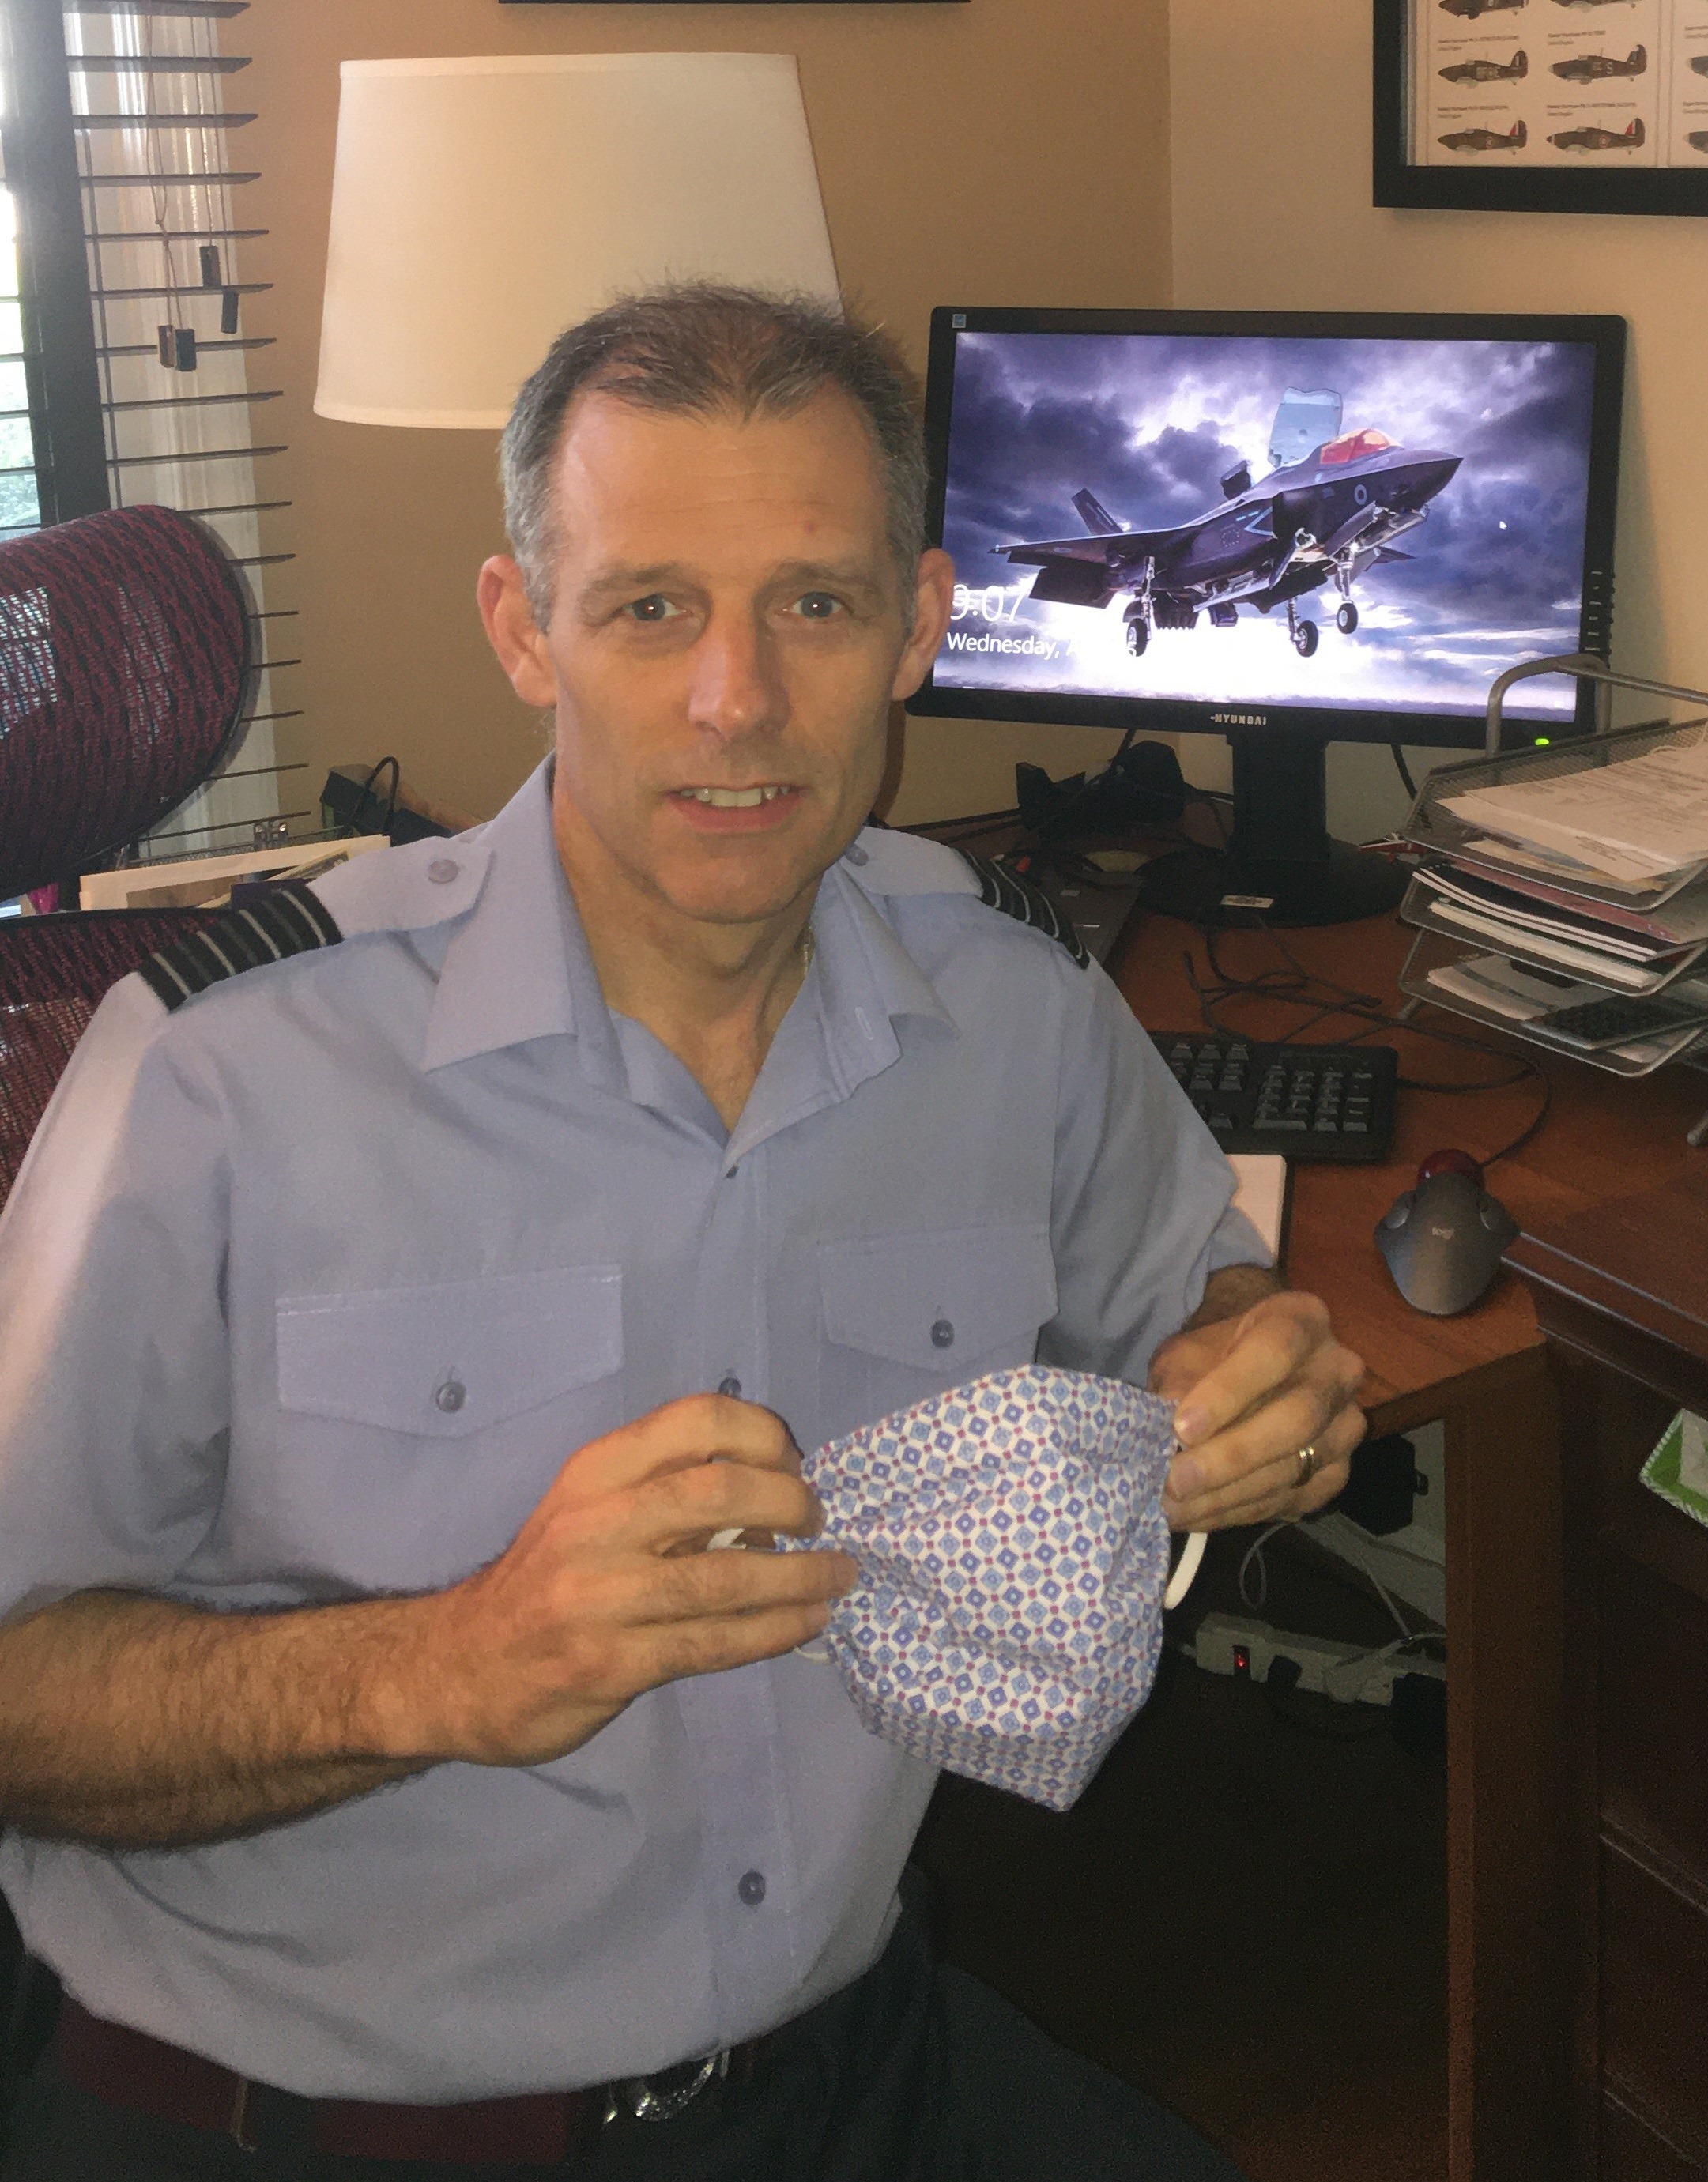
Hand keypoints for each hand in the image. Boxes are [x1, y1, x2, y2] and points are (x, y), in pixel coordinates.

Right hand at [411, 1396, 856, 1767]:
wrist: (457, 1667)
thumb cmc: (545, 1580)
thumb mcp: (588, 1510)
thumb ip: (664, 1491)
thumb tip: (775, 1484)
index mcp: (595, 1472)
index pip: (694, 1420)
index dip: (763, 1433)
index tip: (794, 1460)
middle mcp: (596, 1525)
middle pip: (719, 1490)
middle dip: (791, 1500)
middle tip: (820, 1520)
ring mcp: (601, 1597)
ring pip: (725, 1577)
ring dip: (799, 1576)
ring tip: (838, 1576)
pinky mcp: (612, 1663)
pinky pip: (713, 1643)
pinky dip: (774, 1630)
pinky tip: (806, 1623)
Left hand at [1148, 1289, 1365, 1531]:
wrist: (1248, 1369)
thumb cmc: (1214, 1354)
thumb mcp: (1187, 1353)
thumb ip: (1179, 1382)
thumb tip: (1162, 1430)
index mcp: (1302, 1321)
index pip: (1275, 1351)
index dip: (1229, 1391)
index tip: (1183, 1427)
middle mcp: (1339, 1370)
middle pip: (1297, 1418)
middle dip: (1232, 1455)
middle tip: (1177, 1481)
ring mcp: (1345, 1424)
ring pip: (1296, 1466)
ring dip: (1229, 1494)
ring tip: (1174, 1508)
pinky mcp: (1337, 1470)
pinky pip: (1293, 1498)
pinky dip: (1240, 1511)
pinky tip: (1199, 1514)